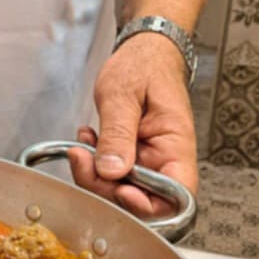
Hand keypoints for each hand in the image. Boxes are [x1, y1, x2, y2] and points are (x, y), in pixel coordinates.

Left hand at [68, 33, 197, 216]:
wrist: (140, 53)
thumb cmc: (142, 66)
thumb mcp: (122, 96)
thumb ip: (117, 134)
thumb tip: (112, 171)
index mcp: (176, 146)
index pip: (176, 196)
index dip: (147, 205)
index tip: (120, 189)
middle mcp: (164, 160)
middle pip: (139, 200)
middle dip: (104, 186)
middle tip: (82, 159)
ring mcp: (146, 162)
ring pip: (118, 190)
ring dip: (93, 174)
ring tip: (83, 145)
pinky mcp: (129, 159)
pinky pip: (109, 175)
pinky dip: (92, 164)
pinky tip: (86, 143)